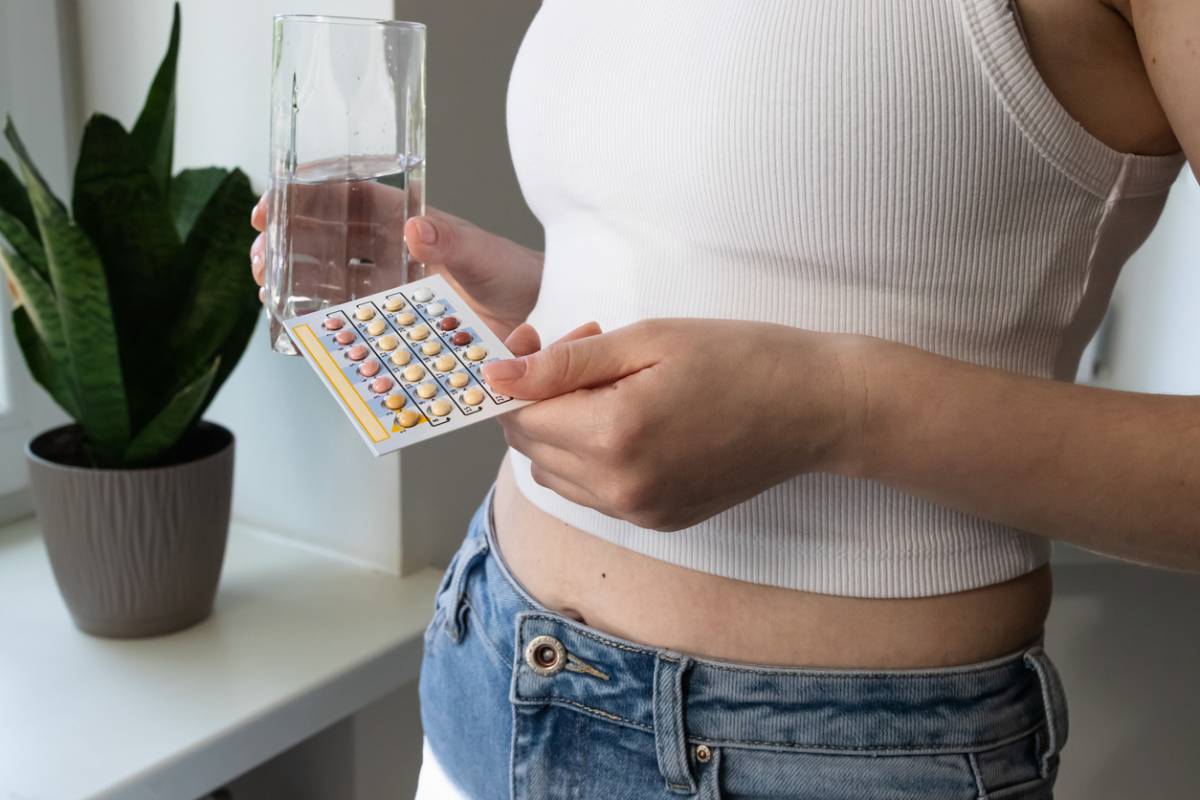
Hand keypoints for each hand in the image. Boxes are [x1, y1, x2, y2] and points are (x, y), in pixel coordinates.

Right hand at [250, 191, 541, 337]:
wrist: (540, 318)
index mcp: (409, 219)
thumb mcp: (486, 257)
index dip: (305, 198)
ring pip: (331, 276)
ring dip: (296, 280)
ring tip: (267, 290)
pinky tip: (298, 327)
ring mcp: (391, 286)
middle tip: (259, 258)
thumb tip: (415, 228)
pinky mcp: (395, 320)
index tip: (271, 207)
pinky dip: (322, 318)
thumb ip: (453, 243)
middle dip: (288, 243)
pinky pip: (351, 315)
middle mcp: (393, 250)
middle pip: (328, 237)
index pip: (347, 197)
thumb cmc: (517, 276)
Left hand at [485, 319, 867, 530]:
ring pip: (557, 475)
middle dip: (540, 399)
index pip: (520, 415)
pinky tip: (634, 420)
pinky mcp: (659, 521)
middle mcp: (620, 488)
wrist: (817, 408)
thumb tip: (495, 378)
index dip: (520, 374)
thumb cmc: (742, 358)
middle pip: (532, 448)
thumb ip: (565, 363)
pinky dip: (593, 457)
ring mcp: (640, 513)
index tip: (541, 340)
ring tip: (613, 386)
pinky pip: (595, 493)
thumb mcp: (648, 339)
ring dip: (563, 430)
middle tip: (585, 352)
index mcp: (613, 436)